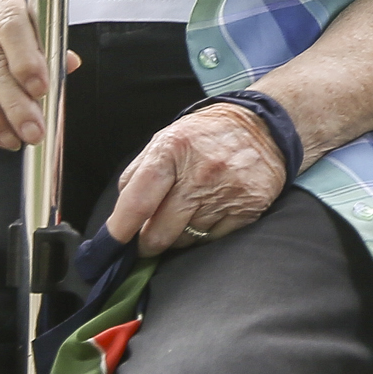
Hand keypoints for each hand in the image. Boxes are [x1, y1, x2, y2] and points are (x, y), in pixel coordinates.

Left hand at [107, 101, 290, 253]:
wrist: (261, 126)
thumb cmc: (204, 136)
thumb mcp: (164, 141)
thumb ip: (137, 176)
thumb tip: (120, 218)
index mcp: (172, 151)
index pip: (137, 203)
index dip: (119, 232)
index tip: (111, 247)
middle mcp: (200, 173)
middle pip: (159, 233)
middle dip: (146, 244)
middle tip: (146, 241)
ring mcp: (227, 193)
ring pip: (186, 240)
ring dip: (178, 235)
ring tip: (185, 215)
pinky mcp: (248, 209)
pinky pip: (213, 240)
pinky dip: (204, 234)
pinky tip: (207, 214)